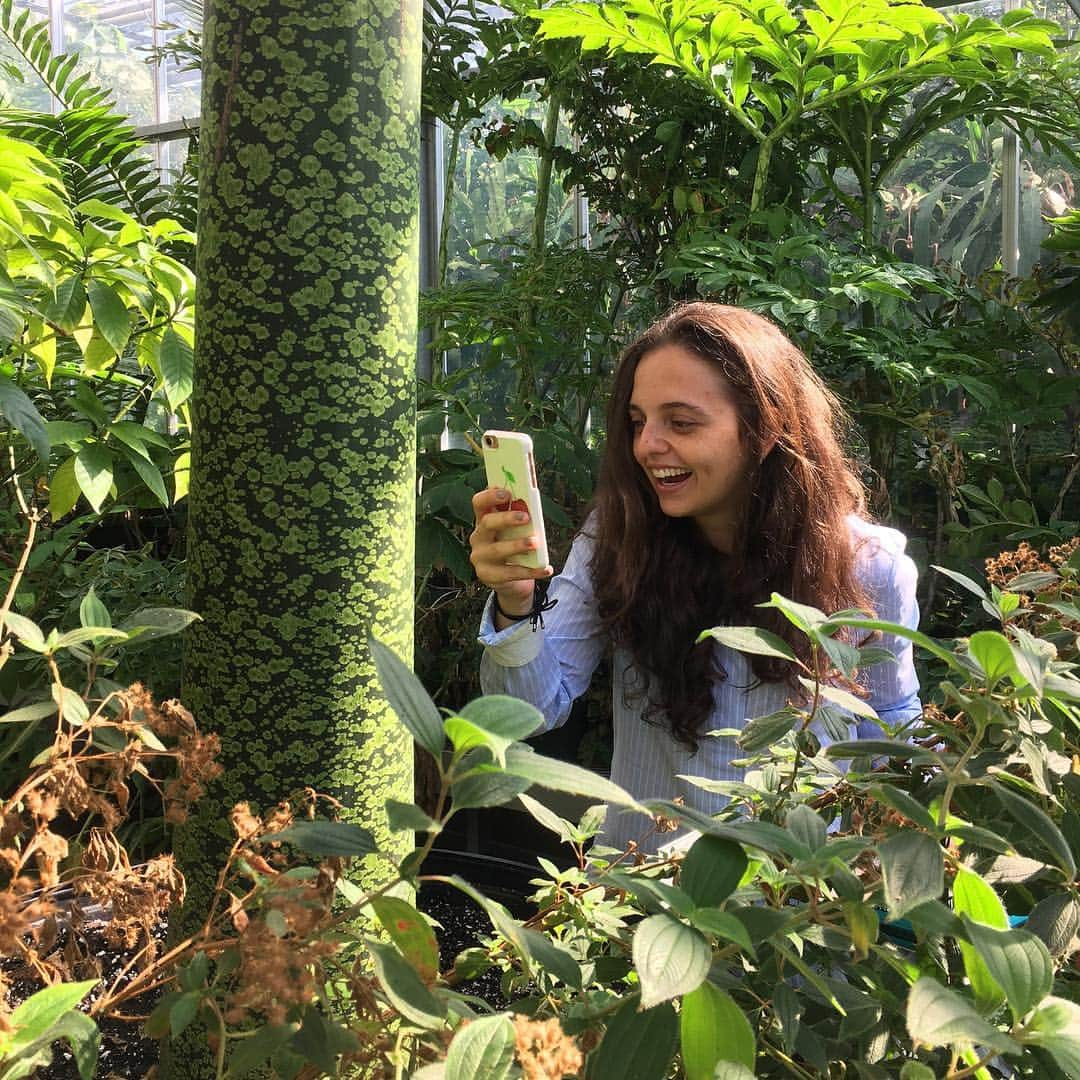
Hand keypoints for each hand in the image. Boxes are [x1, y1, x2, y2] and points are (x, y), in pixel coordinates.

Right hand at [469, 487, 552, 615]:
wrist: (509, 581)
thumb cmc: (513, 547)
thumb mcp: (514, 531)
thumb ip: (519, 517)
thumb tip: (531, 502)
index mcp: (483, 520)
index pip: (479, 503)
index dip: (490, 496)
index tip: (507, 493)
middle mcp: (478, 537)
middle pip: (487, 523)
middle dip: (506, 518)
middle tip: (526, 517)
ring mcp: (480, 558)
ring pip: (497, 550)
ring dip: (517, 545)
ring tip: (535, 543)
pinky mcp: (488, 576)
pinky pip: (511, 573)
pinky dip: (531, 571)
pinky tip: (546, 569)